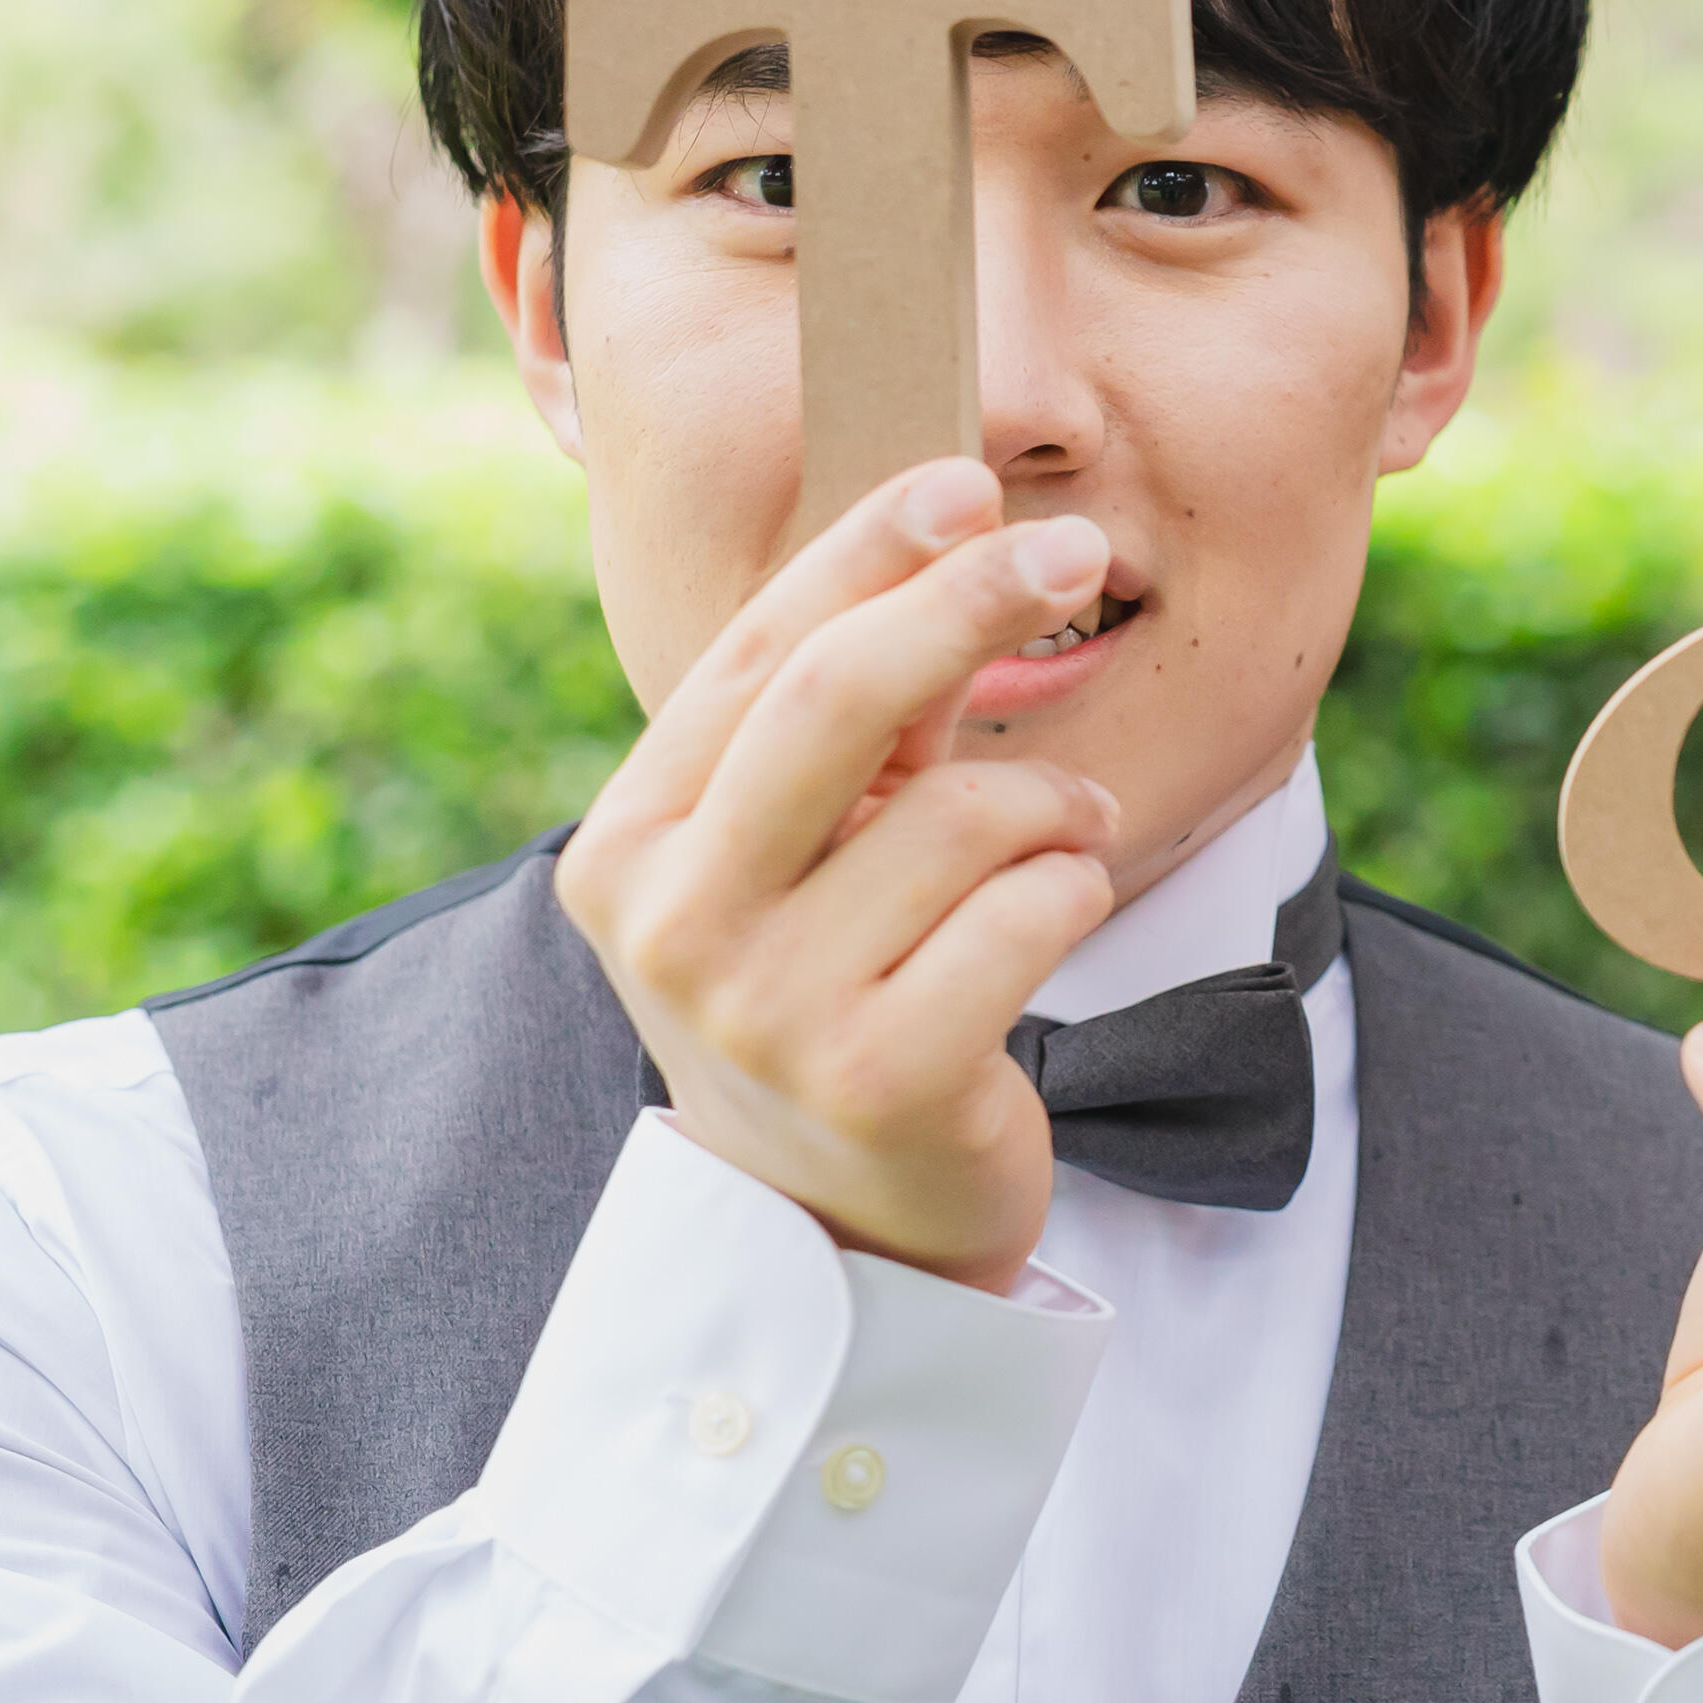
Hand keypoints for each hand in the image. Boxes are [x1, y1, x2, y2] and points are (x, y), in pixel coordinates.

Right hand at [557, 458, 1125, 1289]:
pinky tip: (1056, 913)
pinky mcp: (879, 1078)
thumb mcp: (796, 853)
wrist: (840, 1220)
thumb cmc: (831, 991)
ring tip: (1070, 837)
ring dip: (1057, 804)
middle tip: (1073, 549)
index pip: (757, 654)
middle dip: (969, 601)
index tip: (968, 482)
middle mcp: (675, 924)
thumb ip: (840, 723)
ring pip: (966, 813)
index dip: (868, 551)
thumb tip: (951, 521)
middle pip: (838, 698)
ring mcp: (768, 1011)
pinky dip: (1073, 890)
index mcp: (629, 846)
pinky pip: (1030, 914)